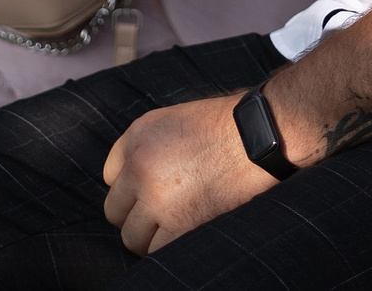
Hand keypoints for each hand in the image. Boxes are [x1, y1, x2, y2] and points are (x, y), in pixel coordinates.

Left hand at [101, 94, 277, 254]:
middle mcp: (139, 165)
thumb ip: (148, 147)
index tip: (150, 190)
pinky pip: (156, 250)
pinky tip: (184, 234)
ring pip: (131, 236)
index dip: (132, 186)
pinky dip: (167, 247)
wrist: (262, 137)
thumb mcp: (176, 120)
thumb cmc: (228, 127)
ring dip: (149, 236)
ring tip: (173, 226)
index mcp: (138, 135)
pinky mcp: (178, 223)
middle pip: (114, 210)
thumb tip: (134, 182)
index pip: (109, 175)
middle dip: (135, 214)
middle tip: (160, 214)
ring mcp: (156, 197)